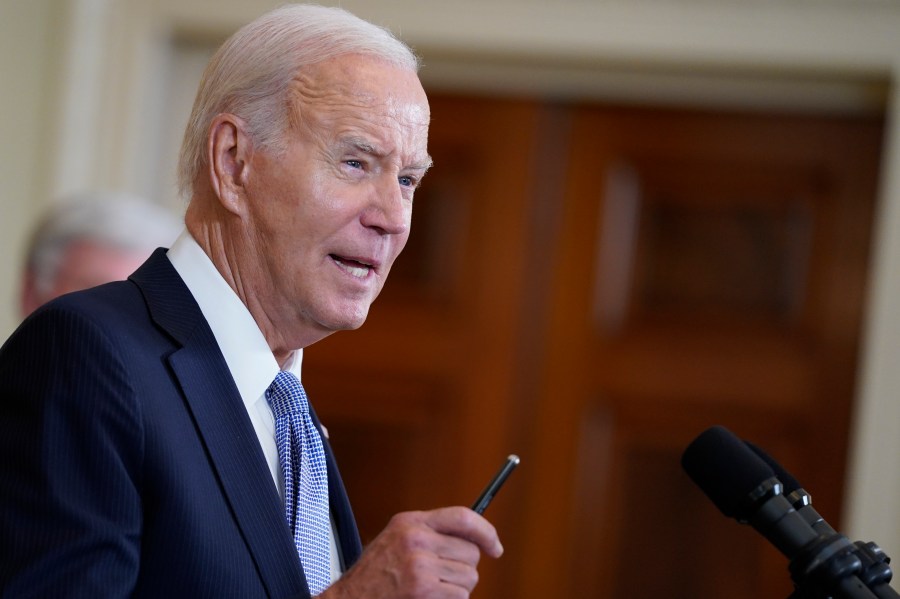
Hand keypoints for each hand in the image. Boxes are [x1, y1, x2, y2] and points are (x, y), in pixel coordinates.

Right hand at [319, 506, 502, 598]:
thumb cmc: (376, 574)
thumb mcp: (398, 538)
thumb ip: (431, 532)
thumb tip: (475, 538)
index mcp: (412, 521)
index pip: (463, 517)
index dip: (486, 532)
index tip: (495, 547)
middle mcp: (416, 538)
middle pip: (471, 552)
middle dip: (464, 568)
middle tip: (443, 576)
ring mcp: (420, 564)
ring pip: (469, 577)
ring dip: (457, 588)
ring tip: (432, 589)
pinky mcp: (423, 589)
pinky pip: (460, 596)